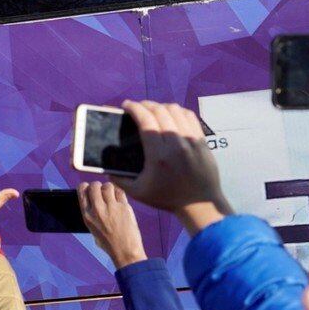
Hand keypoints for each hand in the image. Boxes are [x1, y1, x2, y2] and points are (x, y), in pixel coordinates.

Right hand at [78, 182, 146, 268]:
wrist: (125, 251)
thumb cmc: (109, 243)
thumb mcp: (92, 228)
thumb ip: (91, 213)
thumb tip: (93, 200)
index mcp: (87, 215)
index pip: (82, 190)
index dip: (85, 186)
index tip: (88, 188)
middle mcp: (98, 209)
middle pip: (95, 185)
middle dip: (97, 186)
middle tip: (101, 191)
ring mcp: (112, 207)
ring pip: (108, 186)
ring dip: (109, 189)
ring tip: (111, 195)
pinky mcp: (124, 207)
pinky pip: (120, 192)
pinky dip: (119, 193)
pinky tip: (119, 199)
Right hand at [111, 101, 231, 233]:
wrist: (200, 205)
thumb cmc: (167, 198)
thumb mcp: (138, 192)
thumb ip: (119, 180)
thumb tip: (106, 167)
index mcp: (158, 156)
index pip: (146, 120)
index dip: (134, 108)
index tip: (125, 105)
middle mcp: (176, 144)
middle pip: (159, 111)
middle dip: (145, 104)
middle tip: (136, 107)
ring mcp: (192, 141)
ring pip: (175, 110)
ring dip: (161, 106)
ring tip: (152, 110)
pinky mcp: (202, 141)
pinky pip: (189, 116)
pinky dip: (177, 111)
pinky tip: (170, 114)